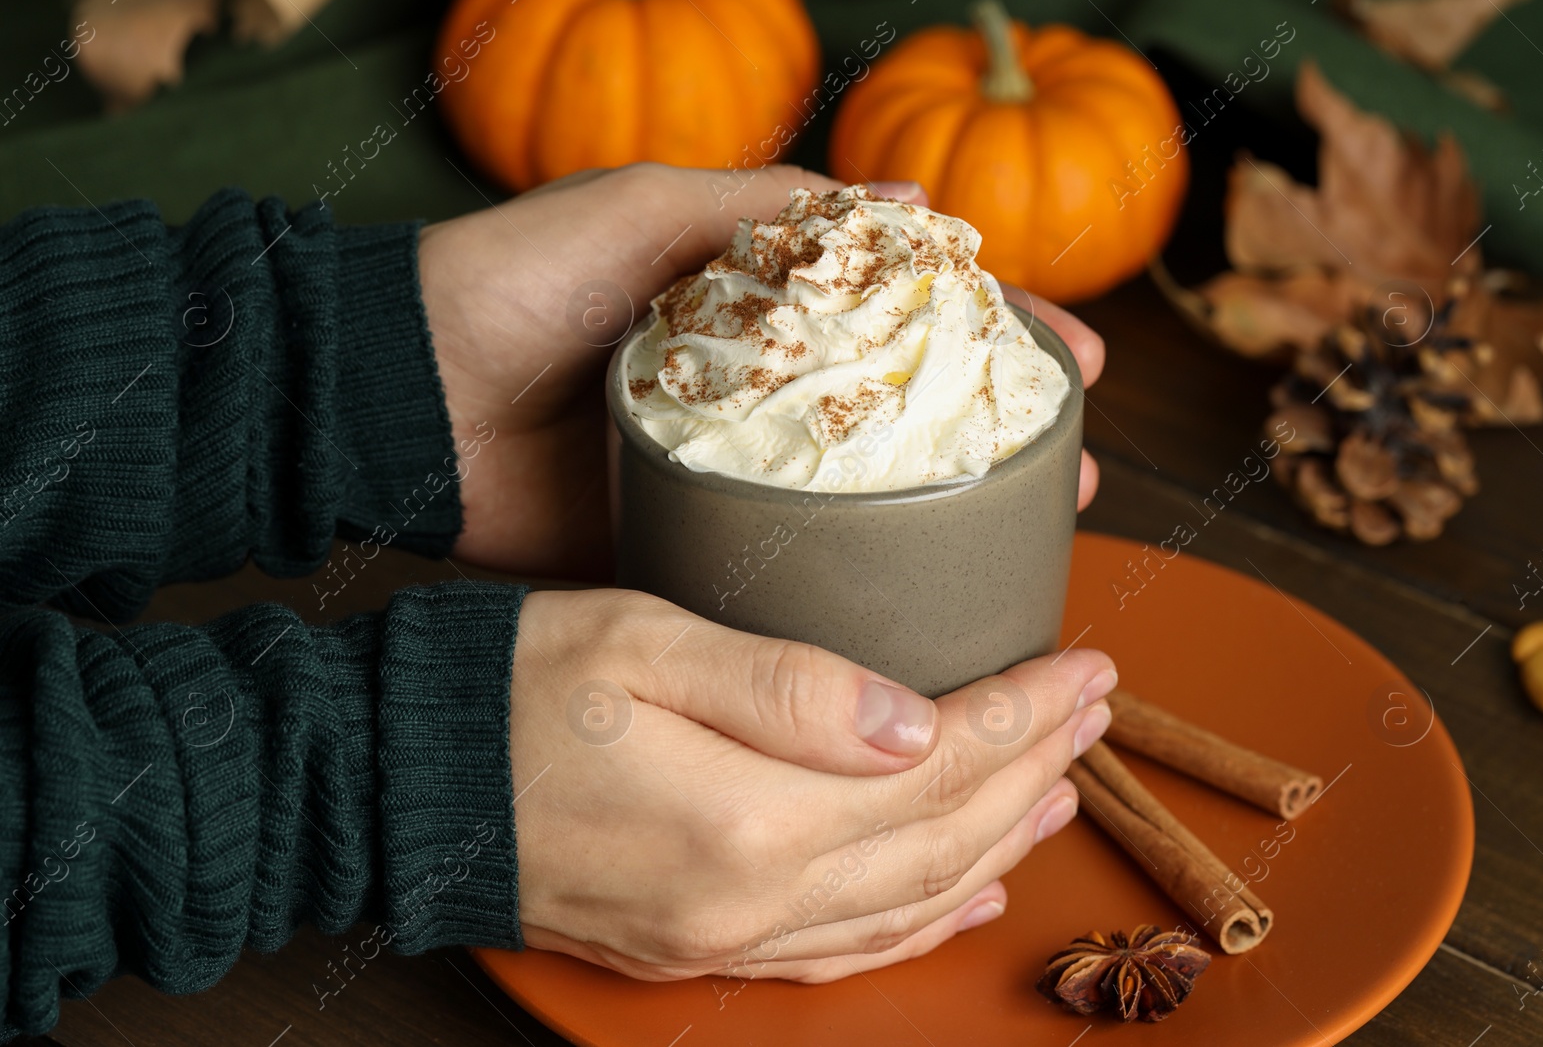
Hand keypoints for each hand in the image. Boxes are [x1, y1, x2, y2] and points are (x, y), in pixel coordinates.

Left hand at [419, 164, 1104, 579]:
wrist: (395, 392)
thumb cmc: (516, 278)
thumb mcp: (646, 207)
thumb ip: (767, 208)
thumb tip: (912, 200)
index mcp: (759, 312)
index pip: (907, 319)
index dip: (998, 338)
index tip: (1078, 367)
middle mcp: (757, 397)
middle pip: (904, 421)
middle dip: (998, 444)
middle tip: (1072, 476)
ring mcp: (724, 480)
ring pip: (859, 509)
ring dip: (947, 528)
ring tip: (1027, 544)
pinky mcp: (678, 550)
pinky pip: (777, 577)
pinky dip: (847, 595)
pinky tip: (917, 614)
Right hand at [508, 589, 1116, 981]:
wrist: (392, 782)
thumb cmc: (508, 687)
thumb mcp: (645, 644)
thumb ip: (786, 688)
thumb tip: (915, 723)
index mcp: (747, 819)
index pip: (937, 765)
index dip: (1025, 714)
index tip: (1088, 665)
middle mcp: (749, 901)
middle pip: (939, 838)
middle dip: (1033, 768)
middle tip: (1096, 707)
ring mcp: (722, 938)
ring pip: (905, 901)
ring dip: (997, 843)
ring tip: (1063, 787)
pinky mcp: (693, 946)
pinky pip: (840, 951)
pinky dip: (918, 920)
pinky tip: (963, 891)